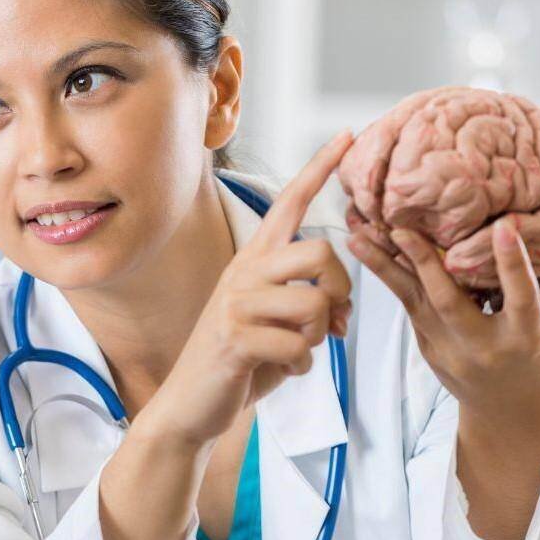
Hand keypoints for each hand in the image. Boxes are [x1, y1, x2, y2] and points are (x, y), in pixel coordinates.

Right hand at [138, 130, 355, 448]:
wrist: (191, 404)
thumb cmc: (240, 361)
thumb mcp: (275, 322)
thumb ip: (307, 302)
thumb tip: (342, 307)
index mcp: (253, 260)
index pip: (290, 203)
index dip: (320, 169)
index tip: (349, 135)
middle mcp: (243, 273)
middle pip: (321, 253)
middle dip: (340, 291)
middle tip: (335, 321)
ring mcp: (235, 305)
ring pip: (314, 302)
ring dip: (319, 336)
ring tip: (301, 349)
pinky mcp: (234, 339)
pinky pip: (297, 345)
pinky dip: (302, 365)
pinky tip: (285, 370)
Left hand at [347, 195, 539, 418]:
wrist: (507, 407)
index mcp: (527, 335)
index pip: (521, 297)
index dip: (512, 264)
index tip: (502, 227)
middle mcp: (483, 343)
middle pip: (449, 301)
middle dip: (425, 265)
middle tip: (401, 227)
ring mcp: (447, 346)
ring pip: (412, 301)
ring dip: (383, 266)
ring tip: (357, 231)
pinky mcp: (424, 342)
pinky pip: (402, 301)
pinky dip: (382, 272)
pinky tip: (361, 243)